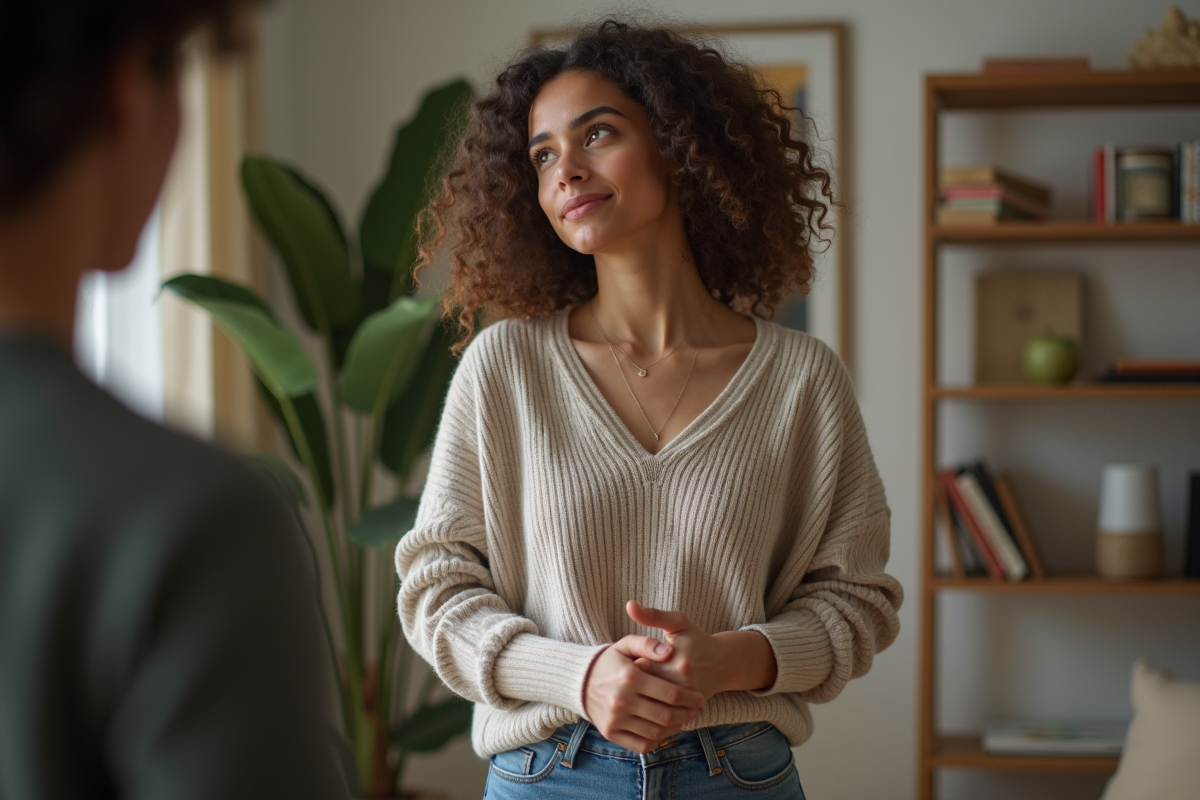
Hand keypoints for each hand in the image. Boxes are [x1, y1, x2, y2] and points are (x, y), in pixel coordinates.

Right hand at [583, 635, 706, 753]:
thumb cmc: (610, 661)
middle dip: (687, 714)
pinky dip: (658, 740)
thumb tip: (669, 652)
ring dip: (676, 728)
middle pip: (666, 715)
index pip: (670, 693)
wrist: (579, 681)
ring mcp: (615, 719)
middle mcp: (622, 700)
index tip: (700, 697)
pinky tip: (665, 729)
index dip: (690, 698)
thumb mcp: (625, 645)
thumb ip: (648, 644)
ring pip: (657, 732)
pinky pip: (642, 744)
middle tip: (696, 709)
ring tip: (684, 719)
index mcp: (630, 677)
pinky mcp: (611, 732)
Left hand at [626, 600, 777, 698]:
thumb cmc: (696, 640)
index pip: (638, 667)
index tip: (632, 662)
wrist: (724, 663)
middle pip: (643, 688)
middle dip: (635, 685)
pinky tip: (653, 702)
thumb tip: (629, 605)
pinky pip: (665, 716)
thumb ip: (652, 615)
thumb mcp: (678, 623)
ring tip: (642, 690)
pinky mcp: (690, 711)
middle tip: (634, 679)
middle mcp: (681, 681)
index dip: (631, 666)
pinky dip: (656, 712)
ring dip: (644, 700)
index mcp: (673, 658)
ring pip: (652, 705)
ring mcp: (686, 699)